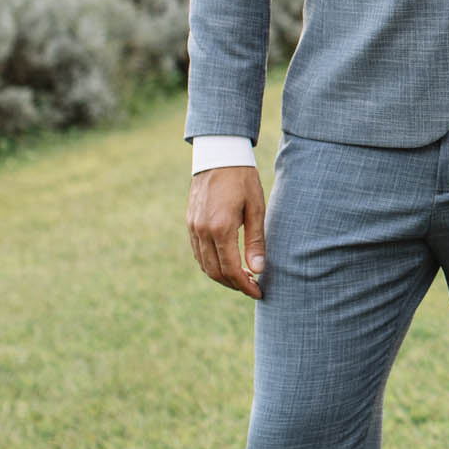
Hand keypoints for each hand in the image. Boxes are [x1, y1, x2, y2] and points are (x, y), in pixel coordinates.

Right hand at [187, 165, 266, 298]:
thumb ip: (256, 240)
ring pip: (204, 265)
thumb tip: (258, 269)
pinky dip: (211, 264)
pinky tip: (227, 263)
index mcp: (221, 228)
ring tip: (242, 278)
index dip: (246, 285)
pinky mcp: (190, 223)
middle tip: (253, 287)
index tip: (259, 292)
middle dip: (235, 285)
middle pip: (216, 272)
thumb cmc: (243, 179)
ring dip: (222, 277)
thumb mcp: (256, 207)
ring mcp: (193, 228)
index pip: (232, 269)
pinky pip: (198, 253)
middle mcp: (203, 231)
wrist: (219, 155)